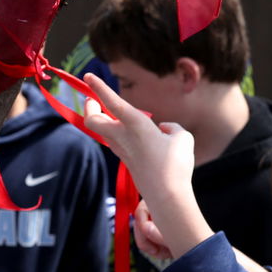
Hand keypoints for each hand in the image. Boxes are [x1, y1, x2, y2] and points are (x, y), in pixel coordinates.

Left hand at [83, 73, 213, 258]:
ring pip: (103, 132)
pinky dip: (117, 133)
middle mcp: (123, 137)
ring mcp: (122, 151)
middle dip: (90, 107)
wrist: (167, 196)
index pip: (112, 102)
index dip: (99, 87)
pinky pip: (116, 142)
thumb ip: (172, 128)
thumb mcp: (182, 138)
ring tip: (109, 112)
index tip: (89, 75)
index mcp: (136, 125)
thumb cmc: (176, 165)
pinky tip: (130, 133)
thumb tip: (163, 130)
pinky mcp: (127, 162)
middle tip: (92, 99)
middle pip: (93, 120)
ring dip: (102, 119)